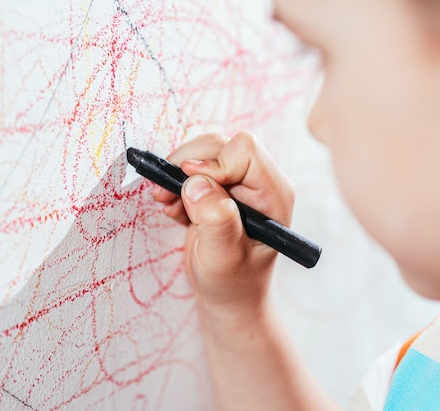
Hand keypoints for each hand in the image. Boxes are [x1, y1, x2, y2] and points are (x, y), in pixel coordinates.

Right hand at [152, 132, 294, 325]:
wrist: (228, 295)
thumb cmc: (234, 283)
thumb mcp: (224, 258)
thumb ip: (216, 221)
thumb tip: (196, 183)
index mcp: (273, 194)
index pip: (245, 151)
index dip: (214, 164)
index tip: (192, 190)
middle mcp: (259, 182)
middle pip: (220, 145)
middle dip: (187, 165)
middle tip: (167, 195)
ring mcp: (239, 183)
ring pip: (204, 152)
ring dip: (177, 174)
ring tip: (169, 205)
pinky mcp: (220, 188)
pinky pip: (194, 168)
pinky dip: (176, 183)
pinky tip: (175, 210)